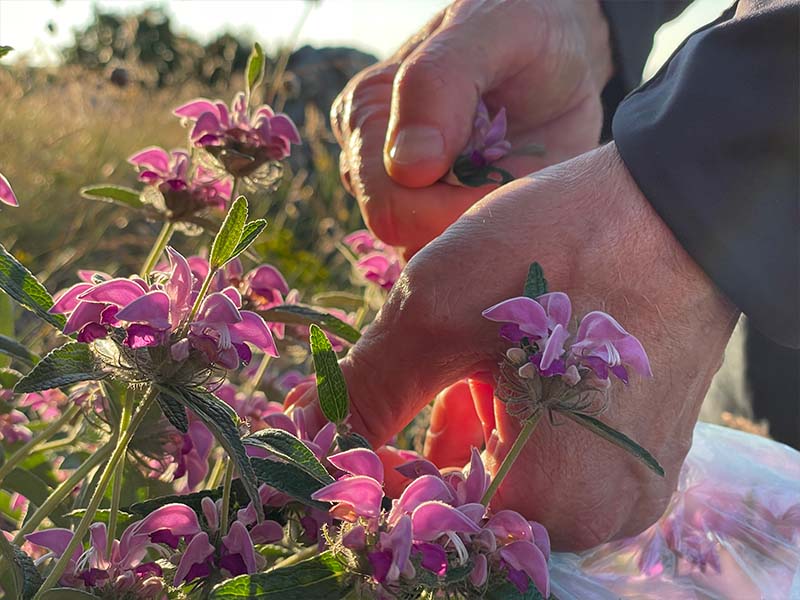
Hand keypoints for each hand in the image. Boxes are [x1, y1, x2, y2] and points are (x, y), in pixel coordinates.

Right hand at [332, 0, 612, 253]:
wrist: (560, 52)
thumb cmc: (524, 29)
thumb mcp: (493, 30)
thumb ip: (439, 83)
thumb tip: (407, 167)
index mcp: (368, 115)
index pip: (390, 203)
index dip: (453, 208)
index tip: (509, 180)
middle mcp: (374, 164)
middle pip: (408, 238)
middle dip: (469, 222)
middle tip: (519, 182)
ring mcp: (407, 198)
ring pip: (432, 256)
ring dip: (483, 233)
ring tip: (518, 185)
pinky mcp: (441, 219)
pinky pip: (458, 259)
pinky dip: (494, 243)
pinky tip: (517, 205)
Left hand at [335, 143, 738, 549]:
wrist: (677, 207)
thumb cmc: (563, 249)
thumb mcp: (436, 312)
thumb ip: (363, 391)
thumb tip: (305, 433)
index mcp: (553, 503)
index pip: (426, 524)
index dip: (369, 477)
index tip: (343, 425)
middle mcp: (599, 516)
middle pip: (467, 505)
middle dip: (413, 453)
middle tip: (390, 390)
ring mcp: (624, 484)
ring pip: (506, 477)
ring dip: (459, 432)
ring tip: (451, 370)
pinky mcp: (632, 449)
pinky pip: (550, 458)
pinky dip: (506, 424)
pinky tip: (485, 379)